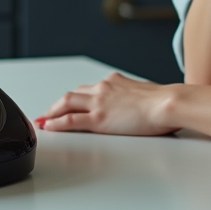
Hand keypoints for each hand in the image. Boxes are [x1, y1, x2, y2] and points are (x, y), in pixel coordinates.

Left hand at [36, 72, 179, 135]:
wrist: (167, 103)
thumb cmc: (163, 102)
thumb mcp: (144, 93)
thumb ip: (133, 97)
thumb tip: (136, 104)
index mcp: (114, 82)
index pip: (87, 89)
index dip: (74, 98)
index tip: (67, 104)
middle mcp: (103, 88)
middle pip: (71, 94)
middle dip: (56, 104)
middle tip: (47, 113)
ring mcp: (99, 103)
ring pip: (66, 104)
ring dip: (51, 112)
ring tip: (43, 121)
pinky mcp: (99, 119)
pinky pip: (71, 120)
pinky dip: (57, 123)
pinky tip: (49, 127)